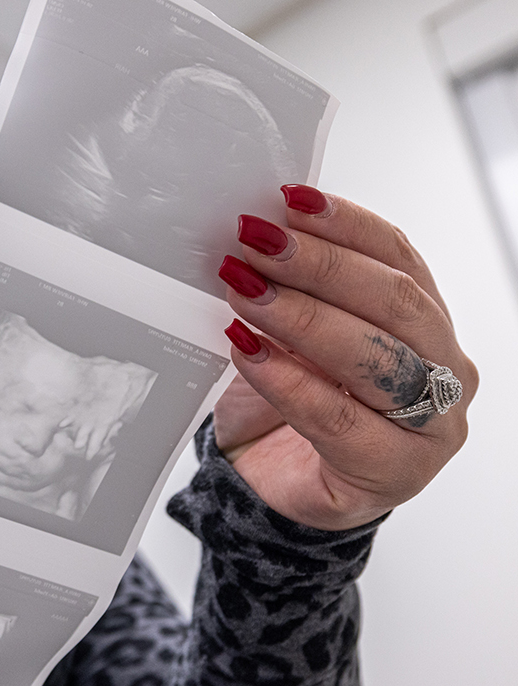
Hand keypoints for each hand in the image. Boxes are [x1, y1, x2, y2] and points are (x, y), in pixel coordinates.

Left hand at [213, 186, 476, 530]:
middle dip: (320, 266)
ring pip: (375, 359)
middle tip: (257, 243)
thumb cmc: (288, 405)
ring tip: (244, 290)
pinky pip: (338, 419)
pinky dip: (288, 381)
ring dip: (302, 316)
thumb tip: (258, 230)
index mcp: (427, 324)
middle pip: (394, 303)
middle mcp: (443, 372)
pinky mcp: (392, 473)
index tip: (291, 199)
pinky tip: (248, 350)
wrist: (271, 484)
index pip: (399, 259)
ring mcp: (428, 427)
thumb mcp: (293, 335)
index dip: (347, 224)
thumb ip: (294, 288)